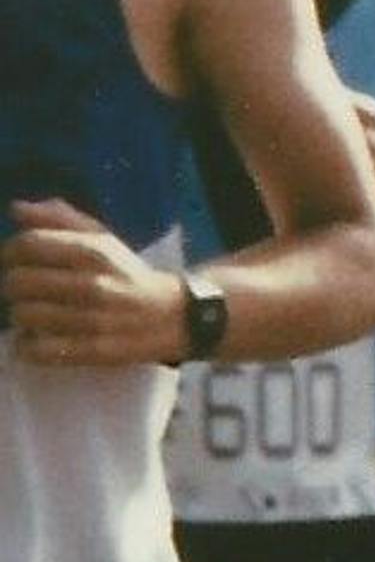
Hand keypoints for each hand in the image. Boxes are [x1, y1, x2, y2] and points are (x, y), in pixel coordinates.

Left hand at [4, 199, 188, 366]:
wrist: (171, 318)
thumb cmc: (127, 274)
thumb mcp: (102, 239)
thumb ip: (60, 220)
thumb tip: (16, 208)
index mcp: (93, 252)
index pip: (28, 245)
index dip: (10, 252)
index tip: (14, 260)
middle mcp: (91, 284)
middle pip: (17, 282)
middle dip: (13, 285)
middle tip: (24, 289)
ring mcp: (91, 321)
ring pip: (22, 315)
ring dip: (21, 314)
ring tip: (33, 313)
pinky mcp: (90, 352)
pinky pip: (35, 350)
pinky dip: (26, 345)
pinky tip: (36, 338)